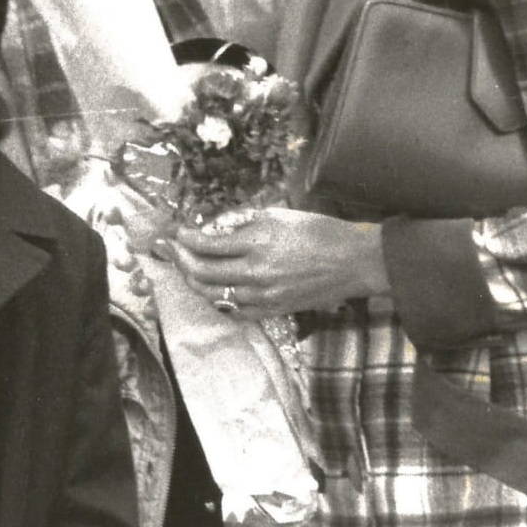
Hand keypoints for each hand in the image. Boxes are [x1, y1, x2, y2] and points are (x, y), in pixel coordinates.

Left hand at [168, 207, 386, 313]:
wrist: (353, 262)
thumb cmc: (319, 232)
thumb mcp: (278, 215)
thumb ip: (243, 222)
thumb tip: (215, 228)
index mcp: (258, 243)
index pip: (207, 245)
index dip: (186, 239)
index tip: (178, 233)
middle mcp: (257, 272)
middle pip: (202, 273)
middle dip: (180, 260)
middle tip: (173, 250)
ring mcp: (264, 296)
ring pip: (213, 295)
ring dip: (194, 282)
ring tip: (187, 269)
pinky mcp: (273, 310)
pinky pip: (235, 311)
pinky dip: (218, 301)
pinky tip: (213, 290)